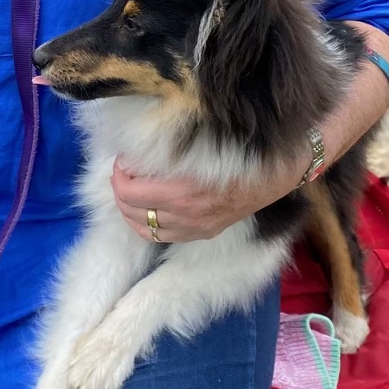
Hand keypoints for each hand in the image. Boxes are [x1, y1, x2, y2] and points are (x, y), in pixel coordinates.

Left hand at [110, 157, 299, 243]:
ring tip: (128, 193)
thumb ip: (164, 155)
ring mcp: (193, 228)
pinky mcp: (200, 234)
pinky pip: (161, 237)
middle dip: (120, 191)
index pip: (130, 193)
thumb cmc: (234, 157)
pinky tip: (144, 211)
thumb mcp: (196, 151)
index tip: (122, 162)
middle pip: (131, 211)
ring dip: (128, 210)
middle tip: (122, 174)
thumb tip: (133, 154)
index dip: (118, 176)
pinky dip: (145, 225)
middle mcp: (184, 215)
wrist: (269, 178)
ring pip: (142, 229)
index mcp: (181, 192)